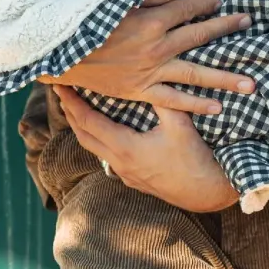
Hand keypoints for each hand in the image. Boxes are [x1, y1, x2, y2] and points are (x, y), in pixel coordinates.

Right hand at [38, 0, 254, 113]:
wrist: (61, 54)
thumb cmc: (87, 22)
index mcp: (151, 19)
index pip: (188, 9)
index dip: (205, 4)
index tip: (219, 3)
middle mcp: (157, 46)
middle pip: (200, 36)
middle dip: (226, 28)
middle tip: (248, 24)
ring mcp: (152, 71)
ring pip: (196, 74)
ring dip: (225, 78)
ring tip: (251, 84)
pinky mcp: (141, 91)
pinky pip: (174, 100)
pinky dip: (196, 105)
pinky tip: (218, 108)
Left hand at [56, 85, 238, 211]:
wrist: (207, 193)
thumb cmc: (196, 158)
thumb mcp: (180, 124)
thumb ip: (163, 98)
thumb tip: (149, 75)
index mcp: (125, 148)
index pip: (88, 122)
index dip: (72, 103)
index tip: (60, 87)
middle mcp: (120, 163)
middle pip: (84, 137)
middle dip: (71, 114)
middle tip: (62, 93)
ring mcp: (126, 174)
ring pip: (95, 149)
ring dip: (84, 128)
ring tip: (77, 109)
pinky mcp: (135, 179)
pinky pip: (108, 156)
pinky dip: (99, 139)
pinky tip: (105, 131)